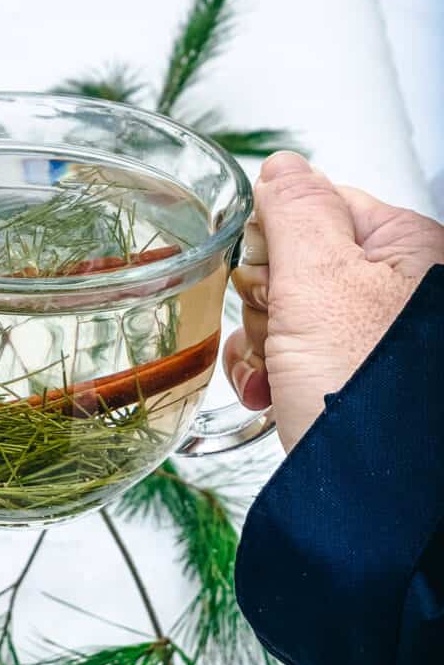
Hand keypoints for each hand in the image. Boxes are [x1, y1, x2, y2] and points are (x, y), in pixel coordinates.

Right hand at [224, 152, 443, 451]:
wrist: (366, 497)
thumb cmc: (360, 394)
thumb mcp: (321, 282)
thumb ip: (297, 210)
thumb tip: (282, 167)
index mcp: (404, 248)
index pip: (317, 204)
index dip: (277, 238)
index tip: (270, 271)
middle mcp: (392, 289)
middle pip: (292, 260)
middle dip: (266, 300)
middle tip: (282, 327)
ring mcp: (365, 336)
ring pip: (280, 308)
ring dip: (260, 342)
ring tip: (277, 371)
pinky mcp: (341, 374)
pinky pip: (285, 350)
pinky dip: (265, 370)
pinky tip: (269, 392)